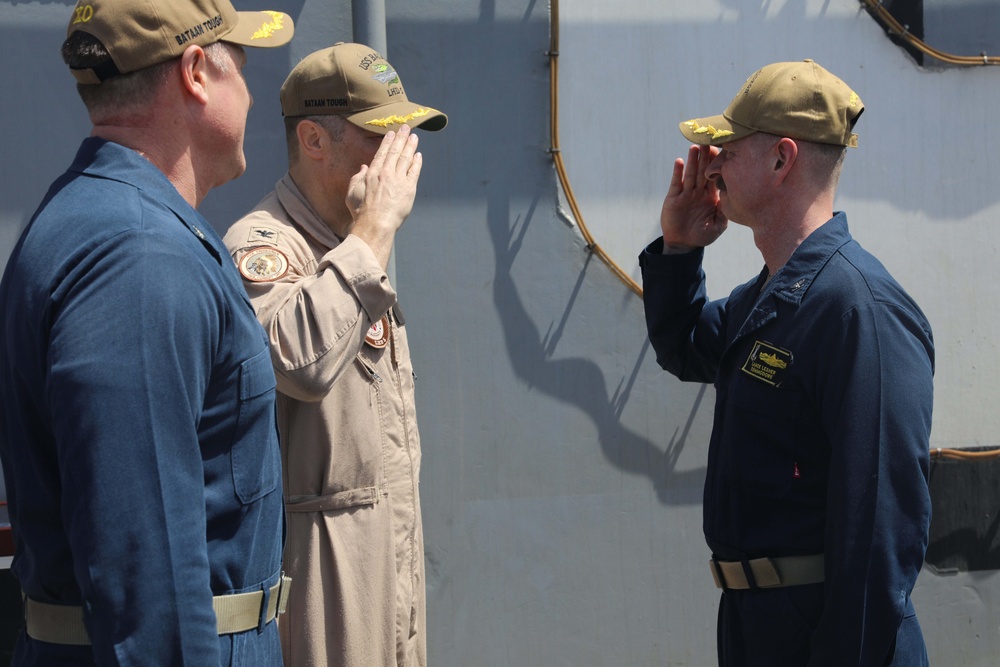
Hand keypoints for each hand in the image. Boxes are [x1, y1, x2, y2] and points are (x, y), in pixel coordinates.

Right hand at [346, 125, 422, 267]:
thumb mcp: (352, 193)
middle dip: (401, 138)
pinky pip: (414, 171)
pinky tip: (418, 155)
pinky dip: (416, 162)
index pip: (382, 153)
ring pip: (406, 158)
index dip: (388, 142)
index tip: (392, 133)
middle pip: (395, 151)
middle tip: (406, 128)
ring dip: (410, 146)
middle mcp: (386, 173)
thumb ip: (357, 178)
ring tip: (414, 137)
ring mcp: (398, 180)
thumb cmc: (361, 212)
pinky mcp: (409, 188)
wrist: (376, 223)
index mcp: (372, 173)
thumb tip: (363, 167)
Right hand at [659, 144, 727, 251]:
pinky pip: (676, 183)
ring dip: (692, 160)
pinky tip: (679, 161)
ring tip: (695, 147)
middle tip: (710, 140)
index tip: (724, 149)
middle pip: (703, 170)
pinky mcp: (674, 198)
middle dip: (706, 156)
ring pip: (690, 174)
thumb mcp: (719, 225)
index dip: (718, 163)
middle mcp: (698, 191)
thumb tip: (732, 198)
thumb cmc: (702, 235)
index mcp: (710, 195)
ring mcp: (685, 193)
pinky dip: (678, 173)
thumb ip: (725, 212)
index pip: (715, 175)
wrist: (684, 244)